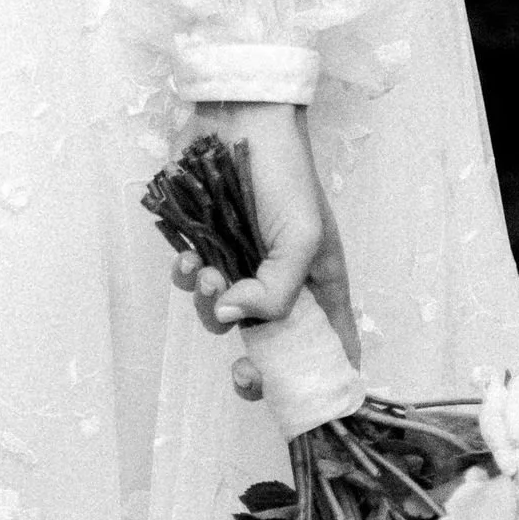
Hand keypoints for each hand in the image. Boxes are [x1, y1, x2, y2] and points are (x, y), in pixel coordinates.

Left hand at [167, 102, 358, 395]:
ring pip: (220, 316)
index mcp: (319, 283)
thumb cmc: (284, 170)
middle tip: (241, 370)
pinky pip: (191, 281)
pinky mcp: (206, 245)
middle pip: (268, 348)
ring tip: (210, 273)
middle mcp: (280, 280)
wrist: (237, 114)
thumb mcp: (302, 236)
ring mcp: (241, 264)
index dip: (320, 383)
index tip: (301, 405)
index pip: (331, 347)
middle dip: (251, 364)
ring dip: (210, 302)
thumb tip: (231, 320)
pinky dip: (187, 275)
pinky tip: (189, 256)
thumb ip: (276, 293)